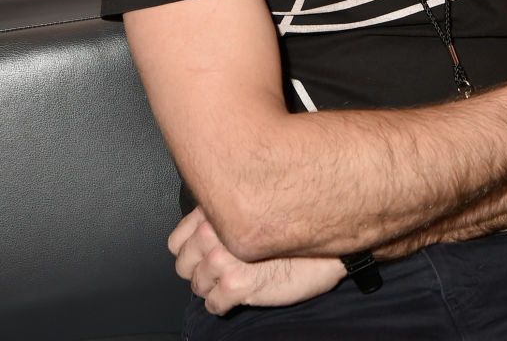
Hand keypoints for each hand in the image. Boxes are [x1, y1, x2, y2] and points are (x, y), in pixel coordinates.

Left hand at [168, 207, 345, 314]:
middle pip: (184, 266)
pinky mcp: (237, 284)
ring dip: (214, 288)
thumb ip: (223, 213)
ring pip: (198, 287)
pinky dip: (224, 304)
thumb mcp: (253, 207)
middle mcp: (214, 232)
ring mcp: (224, 258)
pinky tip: (242, 292)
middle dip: (200, 271)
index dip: (190, 251)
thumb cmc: (294, 224)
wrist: (323, 247)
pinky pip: (214, 305)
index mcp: (215, 211)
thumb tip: (200, 228)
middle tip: (221, 269)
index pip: (177, 240)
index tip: (202, 254)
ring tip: (235, 279)